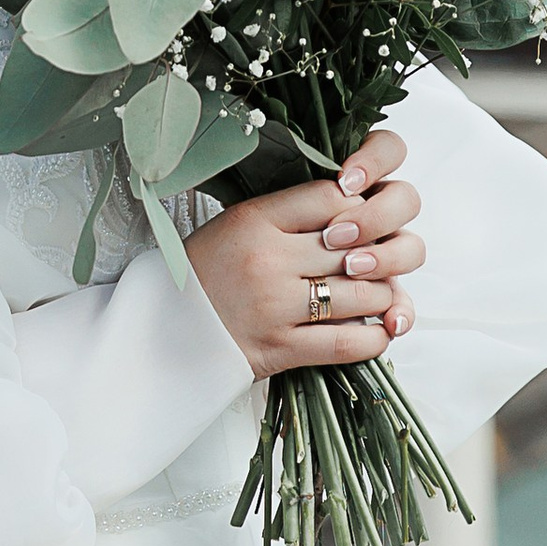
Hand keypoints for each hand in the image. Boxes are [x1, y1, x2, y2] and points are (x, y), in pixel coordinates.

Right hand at [184, 129, 424, 383]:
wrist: (165, 330)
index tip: (357, 221)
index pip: (332, 197)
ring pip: (365, 295)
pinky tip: (374, 330)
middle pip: (356, 246)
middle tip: (375, 261)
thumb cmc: (206, 273)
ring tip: (375, 296)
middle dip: (377, 254)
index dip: (357, 207)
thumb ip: (291, 215)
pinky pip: (352, 343)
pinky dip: (375, 337)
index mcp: (254, 220)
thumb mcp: (237, 225)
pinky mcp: (283, 348)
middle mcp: (268, 259)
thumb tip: (356, 209)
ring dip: (382, 297)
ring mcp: (276, 305)